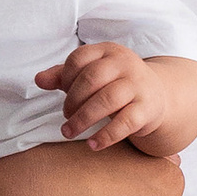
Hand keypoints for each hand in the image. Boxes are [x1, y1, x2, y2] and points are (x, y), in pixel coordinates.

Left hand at [39, 42, 168, 153]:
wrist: (157, 96)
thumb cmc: (115, 84)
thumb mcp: (91, 74)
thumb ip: (63, 76)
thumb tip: (38, 80)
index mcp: (108, 51)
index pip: (79, 58)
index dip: (65, 78)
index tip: (63, 94)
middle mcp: (125, 64)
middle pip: (91, 79)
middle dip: (72, 101)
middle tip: (66, 116)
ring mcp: (138, 85)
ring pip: (107, 100)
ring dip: (83, 119)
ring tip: (68, 132)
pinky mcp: (147, 108)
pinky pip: (125, 122)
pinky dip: (106, 136)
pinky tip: (92, 145)